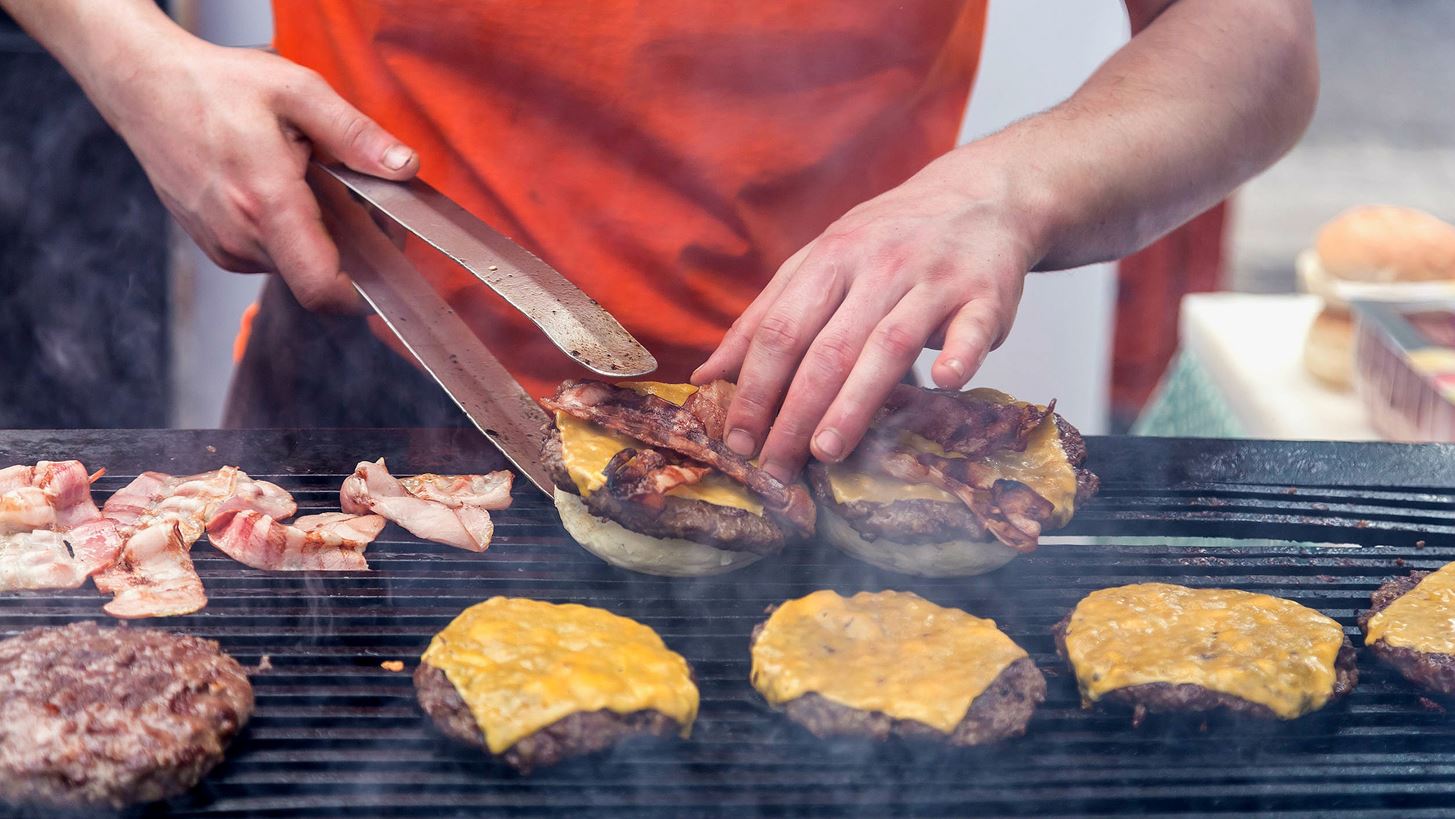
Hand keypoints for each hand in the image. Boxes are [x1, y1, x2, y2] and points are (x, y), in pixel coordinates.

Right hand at [95, 36, 418, 311]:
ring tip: (312, 186)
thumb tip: (404, 167)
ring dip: (317, 239)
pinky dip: (289, 236)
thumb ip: (355, 134)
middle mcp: (241, 236)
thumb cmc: (217, 87)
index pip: (321, 287)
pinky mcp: (215, 247)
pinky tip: (283, 194)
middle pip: (317, 276)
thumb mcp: (297, 91)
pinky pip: (270, 257)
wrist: (146, 89)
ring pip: (294, 267)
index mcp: (268, 203)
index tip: (388, 271)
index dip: (362, 296)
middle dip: (351, 252)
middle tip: (361, 202)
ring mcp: (224, 246)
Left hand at [692, 151, 1040, 481]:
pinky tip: (945, 382)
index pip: (781, 330)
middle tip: (775, 465)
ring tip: (826, 451)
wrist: (980, 196)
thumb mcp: (820, 261)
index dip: (755, 387)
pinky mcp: (986, 295)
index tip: (738, 438)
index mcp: (830, 259)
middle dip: (795, 411)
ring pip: (889, 345)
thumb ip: (766, 316)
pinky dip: (960, 354)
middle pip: (829, 347)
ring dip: (856, 401)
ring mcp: (934, 280)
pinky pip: (972, 329)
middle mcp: (879, 267)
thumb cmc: (888, 239)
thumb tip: (706, 375)